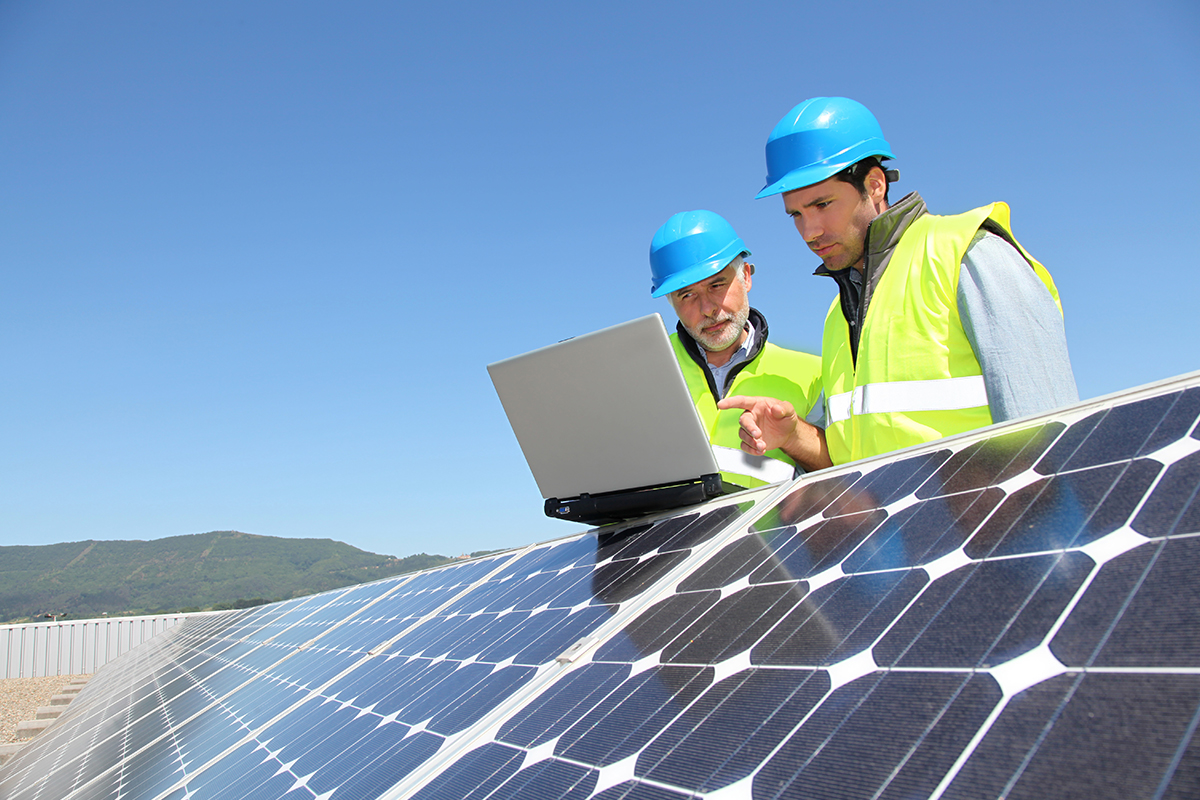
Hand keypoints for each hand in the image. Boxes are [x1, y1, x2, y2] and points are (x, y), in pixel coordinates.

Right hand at [717, 395, 832, 471]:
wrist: (788, 433)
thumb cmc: (785, 417)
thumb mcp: (789, 410)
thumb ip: (784, 408)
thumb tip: (776, 409)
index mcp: (757, 405)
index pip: (742, 401)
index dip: (730, 402)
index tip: (721, 405)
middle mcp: (751, 416)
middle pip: (743, 421)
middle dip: (749, 429)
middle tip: (758, 435)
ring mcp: (750, 429)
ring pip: (743, 435)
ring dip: (751, 441)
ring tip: (762, 446)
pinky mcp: (751, 440)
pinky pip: (745, 445)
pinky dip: (751, 450)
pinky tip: (760, 450)